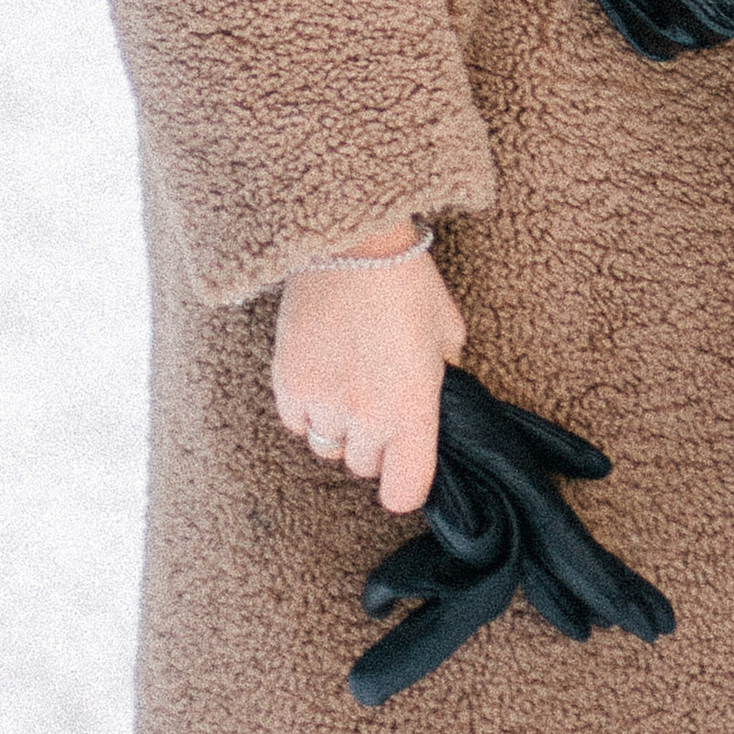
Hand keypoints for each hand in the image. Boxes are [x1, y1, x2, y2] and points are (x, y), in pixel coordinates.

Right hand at [272, 221, 466, 514]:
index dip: (406, 485)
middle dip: (374, 444)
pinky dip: (309, 411)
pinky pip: (297, 423)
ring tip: (351, 387)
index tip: (406, 467)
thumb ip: (444, 375)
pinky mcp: (288, 383)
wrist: (352, 241)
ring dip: (340, 429)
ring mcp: (322, 402)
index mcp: (412, 408)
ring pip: (327, 447)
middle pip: (363, 466)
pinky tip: (324, 377)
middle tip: (381, 405)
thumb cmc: (407, 281)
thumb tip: (435, 396)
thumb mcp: (446, 330)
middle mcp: (365, 416)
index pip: (404, 492)